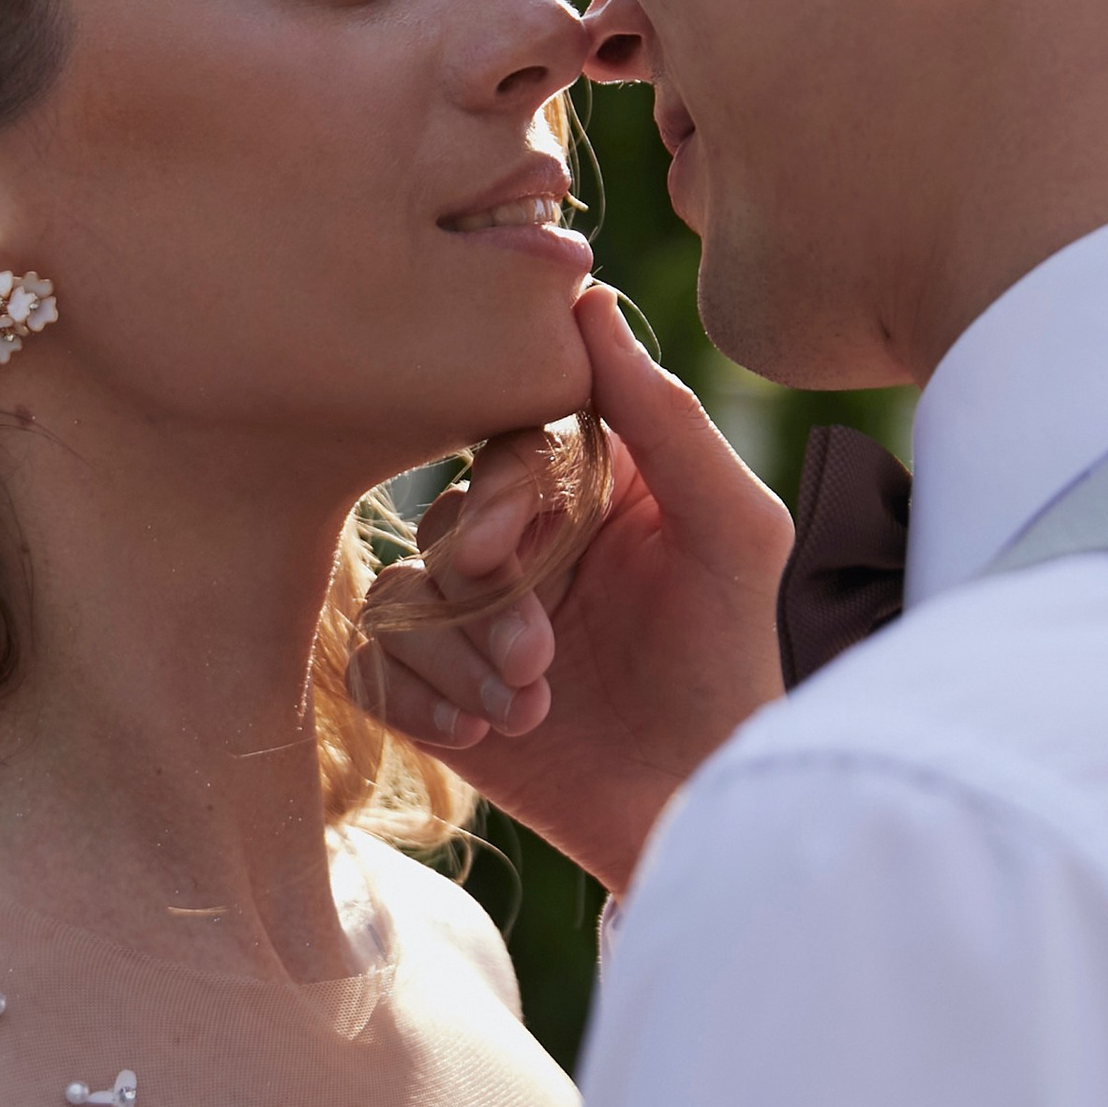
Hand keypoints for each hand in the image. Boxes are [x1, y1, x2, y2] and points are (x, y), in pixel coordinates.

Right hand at [357, 284, 794, 895]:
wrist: (697, 806)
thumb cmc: (732, 666)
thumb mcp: (733, 533)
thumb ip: (669, 418)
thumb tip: (586, 300)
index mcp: (589, 485)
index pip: (509, 443)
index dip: (499, 495)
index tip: (505, 551)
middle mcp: (524, 539)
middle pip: (448, 518)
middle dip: (483, 595)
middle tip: (537, 658)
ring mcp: (473, 615)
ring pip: (405, 592)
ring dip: (459, 655)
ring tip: (530, 706)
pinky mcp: (435, 687)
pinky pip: (375, 662)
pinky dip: (417, 697)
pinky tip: (479, 734)